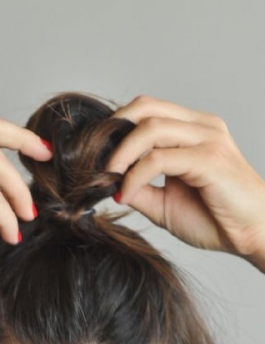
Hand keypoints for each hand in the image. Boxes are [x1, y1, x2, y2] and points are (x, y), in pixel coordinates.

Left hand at [108, 96, 264, 269]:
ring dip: (121, 154)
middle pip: (145, 108)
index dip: (115, 129)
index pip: (147, 110)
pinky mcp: (210, 159)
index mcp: (192, 130)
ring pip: (151, 128)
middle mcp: (201, 127)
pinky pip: (160, 159)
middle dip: (112, 133)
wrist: (252, 235)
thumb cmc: (214, 218)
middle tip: (94, 163)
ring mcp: (208, 139)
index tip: (94, 157)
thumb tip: (107, 183)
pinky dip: (136, 175)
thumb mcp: (163, 203)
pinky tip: (126, 193)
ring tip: (107, 178)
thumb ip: (138, 188)